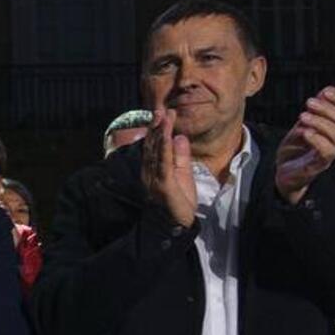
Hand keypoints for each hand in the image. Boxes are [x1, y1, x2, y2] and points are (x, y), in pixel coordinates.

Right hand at [142, 108, 197, 228]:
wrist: (177, 225)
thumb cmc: (179, 202)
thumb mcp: (184, 174)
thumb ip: (181, 156)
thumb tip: (180, 137)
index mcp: (155, 170)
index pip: (155, 147)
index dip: (158, 130)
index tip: (163, 114)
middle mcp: (150, 172)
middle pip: (152, 146)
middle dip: (156, 127)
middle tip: (160, 110)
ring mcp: (155, 178)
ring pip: (156, 151)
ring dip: (159, 133)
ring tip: (163, 117)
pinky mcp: (163, 184)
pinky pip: (163, 162)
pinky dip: (164, 147)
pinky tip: (166, 135)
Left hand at [274, 86, 334, 204]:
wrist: (283, 173)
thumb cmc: (295, 149)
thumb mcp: (302, 125)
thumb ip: (313, 111)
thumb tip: (325, 91)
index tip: (326, 91)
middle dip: (327, 108)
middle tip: (308, 102)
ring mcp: (330, 153)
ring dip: (319, 121)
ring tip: (302, 116)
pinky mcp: (319, 165)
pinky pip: (327, 151)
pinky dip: (316, 139)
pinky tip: (304, 132)